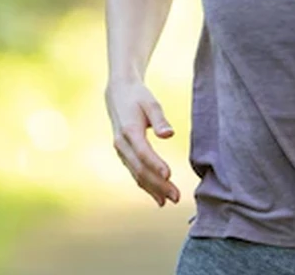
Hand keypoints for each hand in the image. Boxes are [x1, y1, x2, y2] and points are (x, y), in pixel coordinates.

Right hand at [105, 80, 179, 206]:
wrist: (118, 94)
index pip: (143, 152)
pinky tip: (159, 197)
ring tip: (170, 201)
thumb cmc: (138, 97)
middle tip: (176, 197)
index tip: (169, 176)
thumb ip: (160, 119)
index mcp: (129, 130)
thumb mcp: (151, 103)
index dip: (156, 165)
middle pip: (140, 168)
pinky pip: (135, 173)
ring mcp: (121, 151)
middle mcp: (122, 144)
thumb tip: (169, 134)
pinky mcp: (124, 155)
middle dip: (158, 184)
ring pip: (137, 174)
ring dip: (154, 189)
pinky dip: (146, 186)